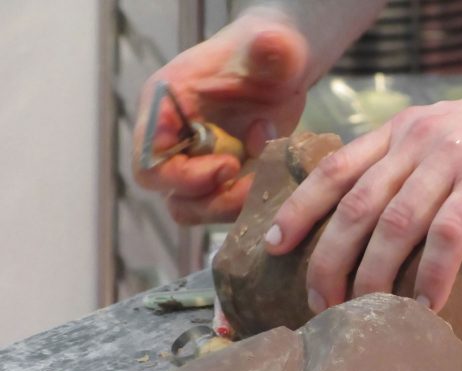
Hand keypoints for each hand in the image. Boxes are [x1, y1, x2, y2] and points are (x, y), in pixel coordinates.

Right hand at [132, 11, 309, 224]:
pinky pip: (223, 207)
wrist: (285, 69)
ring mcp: (196, 163)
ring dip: (232, 205)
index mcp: (165, 106)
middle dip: (213, 197)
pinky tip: (275, 177)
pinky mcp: (222, 179)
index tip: (230, 165)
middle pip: (171, 194)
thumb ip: (270, 50)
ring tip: (266, 177)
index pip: (149, 161)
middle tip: (253, 180)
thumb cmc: (269, 53)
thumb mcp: (274, 49)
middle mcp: (173, 140)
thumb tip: (271, 44)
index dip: (183, 176)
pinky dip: (249, 203)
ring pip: (196, 208)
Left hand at [265, 81, 461, 312]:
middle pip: (354, 205)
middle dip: (327, 258)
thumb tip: (384, 219)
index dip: (300, 209)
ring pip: (393, 225)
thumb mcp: (454, 137)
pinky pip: (447, 236)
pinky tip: (426, 306)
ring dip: (373, 277)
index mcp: (404, 130)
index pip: (335, 169)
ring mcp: (452, 157)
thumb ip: (416, 166)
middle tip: (318, 301)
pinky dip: (432, 275)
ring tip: (364, 313)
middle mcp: (419, 139)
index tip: (274, 244)